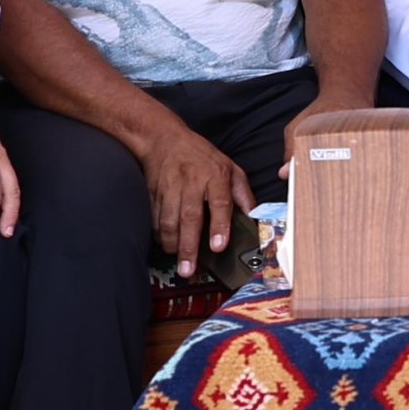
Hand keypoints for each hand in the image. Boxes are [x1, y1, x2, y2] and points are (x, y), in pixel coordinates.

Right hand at [138, 113, 251, 260]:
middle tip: (189, 270)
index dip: (219, 225)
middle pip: (190, 217)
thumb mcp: (230, 167)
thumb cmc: (202, 156)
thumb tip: (255, 217)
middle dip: (189, 246)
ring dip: (173, 245)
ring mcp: (170, 188)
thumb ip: (243, 194)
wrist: (163, 139)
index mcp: (216, 176)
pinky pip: (154, 219)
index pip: (220, 202)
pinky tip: (165, 246)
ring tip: (179, 263)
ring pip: (169, 220)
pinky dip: (158, 235)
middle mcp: (192, 182)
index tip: (218, 246)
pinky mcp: (153, 194)